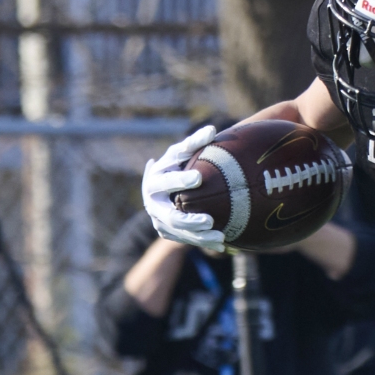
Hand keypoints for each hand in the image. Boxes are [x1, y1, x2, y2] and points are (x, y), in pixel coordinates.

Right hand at [143, 125, 223, 252]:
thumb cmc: (175, 164)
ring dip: (199, 236)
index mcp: (154, 180)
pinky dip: (202, 242)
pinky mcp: (167, 232)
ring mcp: (158, 220)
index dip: (180, 180)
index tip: (199, 178)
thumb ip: (194, 143)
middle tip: (209, 220)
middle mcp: (152, 203)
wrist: (160, 186)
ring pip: (179, 233)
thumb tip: (212, 130)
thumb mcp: (181, 153)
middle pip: (170, 216)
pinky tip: (222, 245)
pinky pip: (184, 240)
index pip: (166, 182)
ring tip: (222, 236)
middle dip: (188, 220)